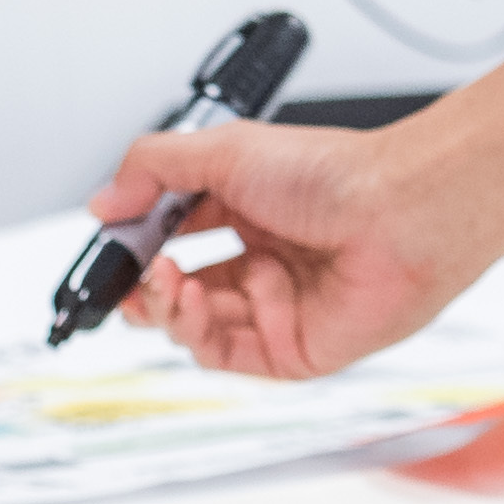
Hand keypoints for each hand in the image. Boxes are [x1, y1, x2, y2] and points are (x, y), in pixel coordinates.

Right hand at [96, 118, 491, 379]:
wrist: (399, 214)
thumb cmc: (336, 175)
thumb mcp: (223, 150)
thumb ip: (153, 167)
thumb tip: (104, 202)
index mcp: (250, 208)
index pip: (176, 231)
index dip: (139, 237)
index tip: (110, 235)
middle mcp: (263, 259)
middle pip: (180, 285)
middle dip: (141, 281)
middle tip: (120, 271)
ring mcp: (276, 306)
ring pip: (194, 323)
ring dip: (162, 303)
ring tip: (156, 277)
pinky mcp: (291, 349)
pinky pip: (223, 353)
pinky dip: (191, 331)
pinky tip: (182, 298)